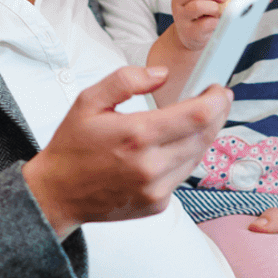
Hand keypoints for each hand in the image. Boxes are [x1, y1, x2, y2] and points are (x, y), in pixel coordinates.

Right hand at [23, 65, 231, 237]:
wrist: (58, 194)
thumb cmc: (72, 147)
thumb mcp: (88, 101)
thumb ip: (126, 81)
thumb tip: (161, 74)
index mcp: (136, 135)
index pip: (198, 115)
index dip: (217, 100)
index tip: (219, 90)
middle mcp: (151, 166)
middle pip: (205, 135)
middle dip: (215, 114)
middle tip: (212, 101)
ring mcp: (156, 189)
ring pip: (198, 156)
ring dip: (201, 136)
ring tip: (190, 122)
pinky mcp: (157, 204)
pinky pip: (182, 176)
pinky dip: (183, 158)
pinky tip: (168, 149)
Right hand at [170, 0, 228, 50]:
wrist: (190, 38)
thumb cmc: (199, 13)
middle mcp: (177, 4)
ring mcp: (182, 19)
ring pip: (197, 6)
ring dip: (213, 6)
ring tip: (219, 10)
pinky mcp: (190, 33)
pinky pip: (204, 24)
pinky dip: (215, 21)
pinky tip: (217, 21)